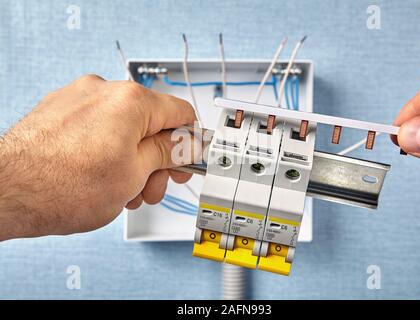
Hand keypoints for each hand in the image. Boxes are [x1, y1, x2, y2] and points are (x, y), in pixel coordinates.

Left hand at [0, 75, 196, 239]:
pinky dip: (109, 152)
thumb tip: (188, 145)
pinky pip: (99, 129)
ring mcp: (78, 99)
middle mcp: (103, 91)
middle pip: (151, 123)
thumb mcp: (136, 175)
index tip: (189, 159)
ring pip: (125, 129)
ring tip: (125, 189)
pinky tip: (104, 178)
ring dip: (133, 160)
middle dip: (158, 159)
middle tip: (155, 184)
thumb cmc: (60, 186)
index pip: (182, 113)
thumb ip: (169, 154)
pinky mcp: (60, 112)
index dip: (191, 142)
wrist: (7, 193)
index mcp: (130, 100)